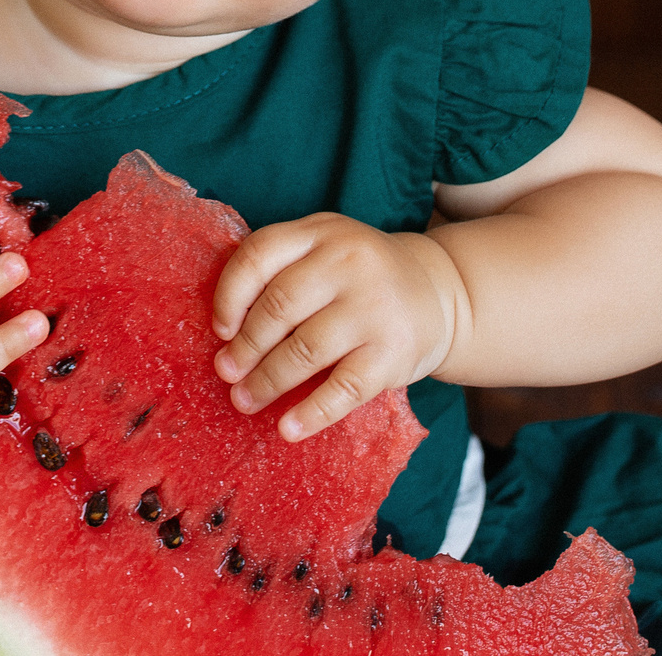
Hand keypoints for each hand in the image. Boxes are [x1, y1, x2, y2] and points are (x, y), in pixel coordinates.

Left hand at [210, 213, 465, 441]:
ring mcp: (374, 307)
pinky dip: (311, 413)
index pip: (259, 255)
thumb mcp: (326, 251)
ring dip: (267, 381)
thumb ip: (282, 272)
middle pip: (279, 306)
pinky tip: (287, 429)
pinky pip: (344, 388)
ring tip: (246, 400)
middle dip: (246, 347)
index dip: (230, 295)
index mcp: (321, 232)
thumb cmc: (361, 279)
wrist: (440, 294)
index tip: (220, 329)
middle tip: (227, 373)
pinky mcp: (395, 352)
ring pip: (305, 350)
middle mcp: (349, 261)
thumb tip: (226, 334)